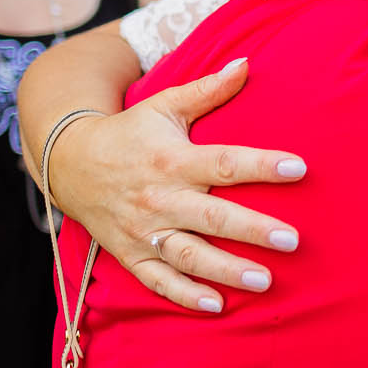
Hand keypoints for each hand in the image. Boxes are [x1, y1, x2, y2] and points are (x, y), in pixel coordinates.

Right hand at [46, 58, 306, 312]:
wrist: (69, 162)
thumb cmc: (131, 131)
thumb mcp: (165, 104)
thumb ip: (208, 89)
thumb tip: (247, 61)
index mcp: (173, 158)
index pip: (224, 162)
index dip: (261, 166)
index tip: (298, 169)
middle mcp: (160, 197)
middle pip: (211, 217)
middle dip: (252, 230)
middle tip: (292, 240)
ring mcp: (143, 230)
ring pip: (188, 255)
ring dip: (226, 270)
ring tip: (265, 281)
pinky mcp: (130, 254)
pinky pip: (157, 280)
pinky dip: (184, 296)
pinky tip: (216, 306)